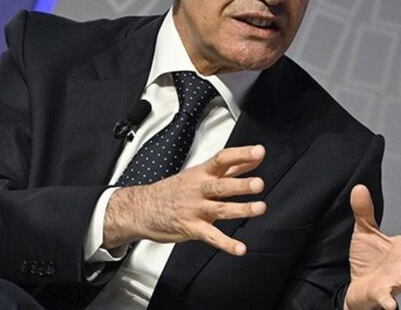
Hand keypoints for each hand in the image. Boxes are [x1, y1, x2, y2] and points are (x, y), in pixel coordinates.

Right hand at [103, 145, 266, 255]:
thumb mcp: (198, 174)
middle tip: (258, 183)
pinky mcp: (192, 228)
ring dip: (240, 209)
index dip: (240, 154)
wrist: (142, 209)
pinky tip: (240, 248)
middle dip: (240, 184)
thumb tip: (252, 158)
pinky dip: (226, 244)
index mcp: (202, 174)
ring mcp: (195, 210)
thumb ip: (228, 167)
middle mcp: (199, 190)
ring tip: (258, 208)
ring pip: (220, 209)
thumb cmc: (172, 191)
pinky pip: (211, 236)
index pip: (222, 159)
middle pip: (221, 185)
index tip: (258, 151)